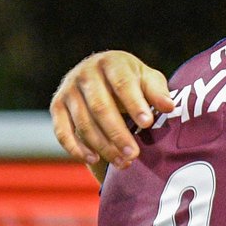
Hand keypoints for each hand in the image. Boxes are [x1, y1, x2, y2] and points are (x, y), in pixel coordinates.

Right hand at [51, 51, 173, 172]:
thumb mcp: (148, 79)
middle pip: (100, 107)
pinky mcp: (57, 106)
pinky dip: (76, 147)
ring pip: (83, 122)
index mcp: (111, 63)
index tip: (147, 123)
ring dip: (102, 145)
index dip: (134, 104)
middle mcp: (85, 74)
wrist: (102, 75)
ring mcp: (68, 90)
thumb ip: (157, 92)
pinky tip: (94, 160)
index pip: (122, 84)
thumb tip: (168, 107)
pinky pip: (62, 130)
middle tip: (134, 154)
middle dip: (118, 133)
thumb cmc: (132, 80)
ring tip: (123, 162)